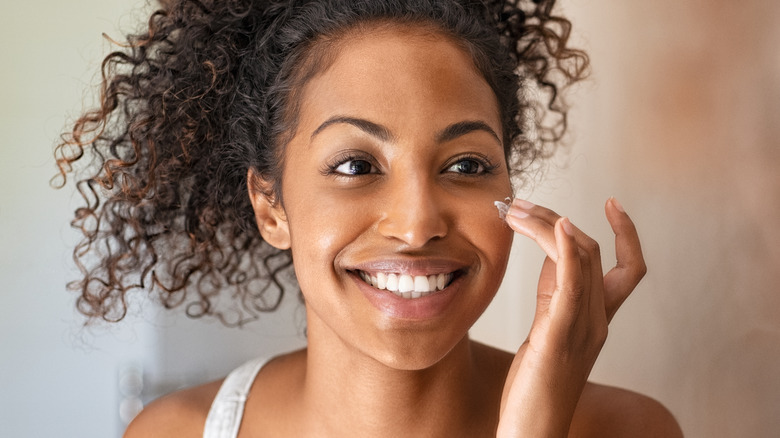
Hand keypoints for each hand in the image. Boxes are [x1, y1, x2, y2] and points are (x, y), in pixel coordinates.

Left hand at [496, 198, 645, 436]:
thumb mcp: (548, 330)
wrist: (533, 430)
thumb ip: (555, 295)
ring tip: (516, 210)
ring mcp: (582, 328)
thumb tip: (550, 256)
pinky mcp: (558, 336)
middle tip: (519, 204)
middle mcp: (597, 320)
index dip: (627, 233)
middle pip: (591, 252)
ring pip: (579, 260)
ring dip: (548, 225)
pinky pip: (571, 286)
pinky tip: (556, 227)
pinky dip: (565, 251)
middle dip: (556, 219)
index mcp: (597, 319)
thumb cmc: (536, 385)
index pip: (628, 267)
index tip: (611, 201)